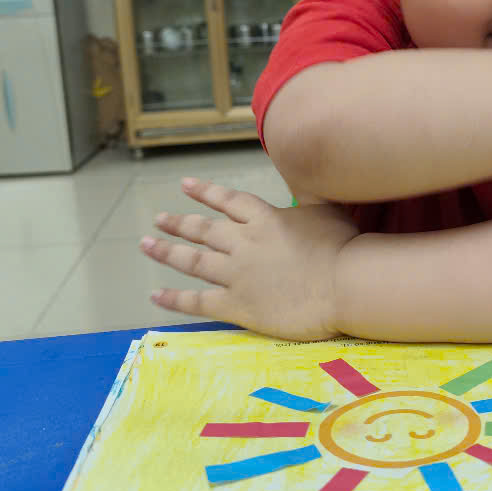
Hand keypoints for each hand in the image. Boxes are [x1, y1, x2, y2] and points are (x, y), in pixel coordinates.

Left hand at [139, 178, 358, 339]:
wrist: (345, 285)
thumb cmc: (343, 247)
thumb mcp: (324, 211)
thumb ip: (304, 201)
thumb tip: (300, 188)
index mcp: (264, 219)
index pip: (227, 201)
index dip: (205, 192)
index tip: (184, 185)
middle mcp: (244, 243)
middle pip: (203, 229)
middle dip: (178, 223)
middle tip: (158, 219)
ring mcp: (237, 274)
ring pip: (193, 261)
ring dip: (167, 252)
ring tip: (147, 245)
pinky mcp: (237, 305)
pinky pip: (197, 301)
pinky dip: (174, 298)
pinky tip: (155, 294)